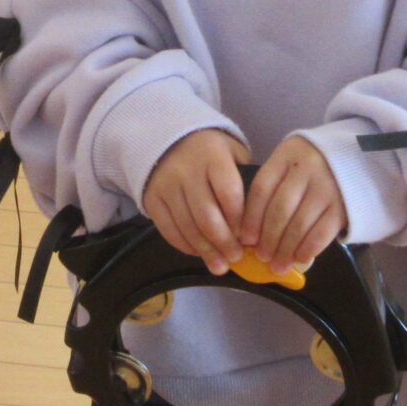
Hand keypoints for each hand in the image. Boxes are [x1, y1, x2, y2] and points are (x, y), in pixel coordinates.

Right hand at [142, 127, 251, 273]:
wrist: (168, 140)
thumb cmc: (211, 153)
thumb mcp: (233, 154)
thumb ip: (244, 180)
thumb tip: (255, 224)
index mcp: (212, 155)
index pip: (228, 194)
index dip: (239, 220)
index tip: (249, 238)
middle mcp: (186, 170)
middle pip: (207, 216)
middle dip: (224, 242)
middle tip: (236, 257)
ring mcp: (166, 185)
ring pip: (187, 226)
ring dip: (206, 250)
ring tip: (220, 266)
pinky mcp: (151, 199)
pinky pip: (168, 229)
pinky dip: (185, 245)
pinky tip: (199, 253)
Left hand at [239, 135, 346, 275]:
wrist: (355, 159)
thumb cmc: (312, 166)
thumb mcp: (289, 165)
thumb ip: (272, 189)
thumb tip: (250, 232)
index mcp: (286, 156)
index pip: (262, 189)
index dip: (251, 217)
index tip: (245, 239)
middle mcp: (307, 169)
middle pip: (280, 209)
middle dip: (268, 238)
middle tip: (262, 257)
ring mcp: (327, 187)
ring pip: (299, 224)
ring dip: (286, 249)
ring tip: (278, 265)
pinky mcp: (343, 206)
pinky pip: (322, 233)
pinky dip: (308, 249)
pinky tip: (299, 259)